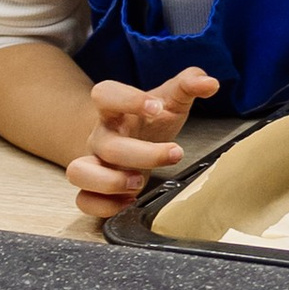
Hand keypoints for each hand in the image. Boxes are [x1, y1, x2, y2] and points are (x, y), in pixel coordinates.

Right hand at [64, 66, 218, 212]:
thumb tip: (210, 83)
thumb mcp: (173, 98)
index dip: (127, 99)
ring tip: (139, 183)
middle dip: (143, 154)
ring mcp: (92, 162)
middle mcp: (100, 135)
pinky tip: (130, 201)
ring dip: (110, 182)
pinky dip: (105, 206)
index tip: (156, 108)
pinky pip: (83, 201)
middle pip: (106, 144)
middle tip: (175, 153)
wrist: (136, 138)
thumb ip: (191, 83)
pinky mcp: (93, 188)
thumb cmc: (153, 119)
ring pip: (78, 173)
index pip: (104, 94)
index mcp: (115, 109)